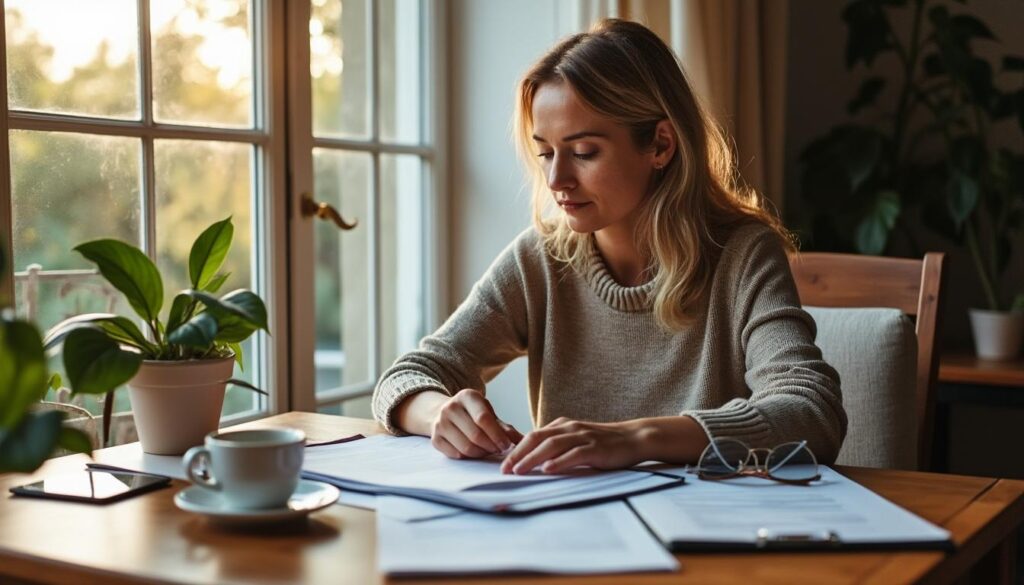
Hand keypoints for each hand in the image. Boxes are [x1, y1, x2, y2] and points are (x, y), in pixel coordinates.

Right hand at [429, 389, 522, 458]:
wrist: (444, 413)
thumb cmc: (472, 414)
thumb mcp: (488, 413)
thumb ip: (504, 427)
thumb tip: (523, 440)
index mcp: (467, 396)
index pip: (483, 418)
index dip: (497, 435)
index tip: (507, 445)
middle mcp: (450, 407)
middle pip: (475, 435)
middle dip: (491, 446)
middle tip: (499, 450)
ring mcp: (440, 423)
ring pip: (466, 447)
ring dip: (482, 453)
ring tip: (488, 450)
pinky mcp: (435, 439)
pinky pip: (457, 455)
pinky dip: (469, 457)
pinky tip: (475, 452)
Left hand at [500, 417, 642, 474]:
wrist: (633, 438)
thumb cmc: (603, 442)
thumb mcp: (576, 439)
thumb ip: (557, 444)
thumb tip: (535, 457)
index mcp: (562, 425)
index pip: (533, 436)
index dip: (516, 449)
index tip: (503, 463)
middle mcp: (569, 428)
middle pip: (537, 438)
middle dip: (518, 454)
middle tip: (504, 469)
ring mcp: (582, 437)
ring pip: (552, 445)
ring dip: (533, 458)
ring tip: (519, 470)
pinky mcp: (595, 448)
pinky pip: (574, 454)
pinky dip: (559, 462)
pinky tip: (548, 470)